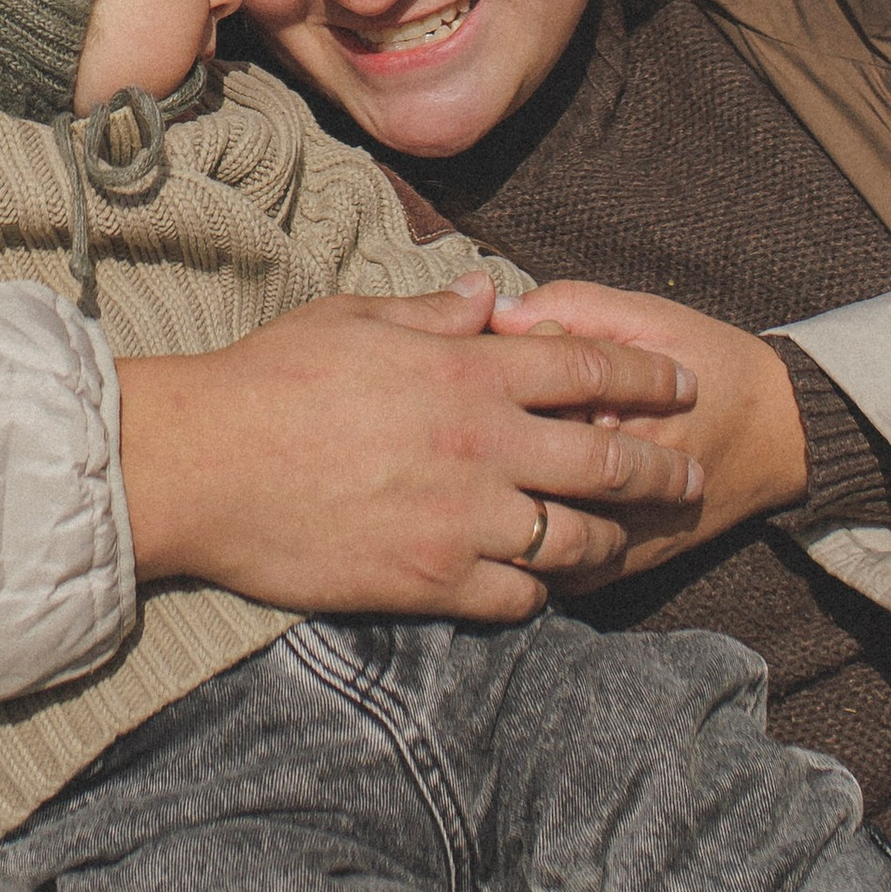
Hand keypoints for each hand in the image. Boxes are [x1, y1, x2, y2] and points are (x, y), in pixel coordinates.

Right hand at [117, 273, 700, 619]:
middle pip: (607, 461)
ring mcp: (463, 520)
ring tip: (619, 538)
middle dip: (661, 469)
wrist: (201, 465)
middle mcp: (482, 445)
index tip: (681, 387)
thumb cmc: (268, 381)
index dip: (647, 379)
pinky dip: (538, 591)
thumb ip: (431, 312)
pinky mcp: (431, 581)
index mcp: (466, 372)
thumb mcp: (352, 319)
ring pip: (575, 540)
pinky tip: (537, 584)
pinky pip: (519, 597)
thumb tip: (486, 293)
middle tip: (689, 474)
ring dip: (607, 538)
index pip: (590, 370)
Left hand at [486, 280, 806, 572]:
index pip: (526, 405)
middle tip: (507, 428)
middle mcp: (621, 482)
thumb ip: (573, 306)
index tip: (515, 367)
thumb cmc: (708, 362)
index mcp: (618, 412)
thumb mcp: (648, 315)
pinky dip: (536, 554)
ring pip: (534, 535)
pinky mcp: (630, 563)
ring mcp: (625, 531)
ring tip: (508, 478)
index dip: (505, 382)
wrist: (781, 431)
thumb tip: (498, 310)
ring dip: (510, 511)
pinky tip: (529, 521)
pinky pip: (559, 575)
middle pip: (523, 474)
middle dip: (504, 451)